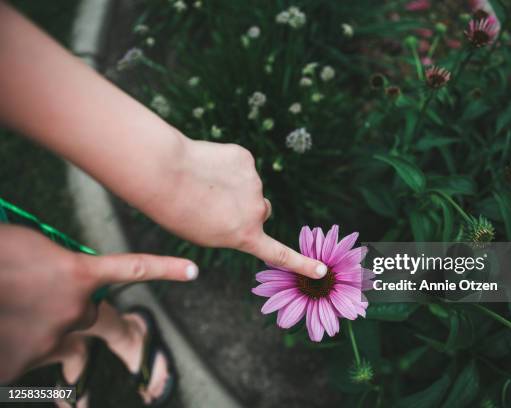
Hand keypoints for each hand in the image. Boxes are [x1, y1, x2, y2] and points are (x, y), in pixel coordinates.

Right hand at [0, 225, 196, 381]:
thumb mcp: (32, 245)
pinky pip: (25, 360)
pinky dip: (13, 349)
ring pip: (57, 341)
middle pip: (90, 316)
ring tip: (14, 313)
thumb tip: (64, 277)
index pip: (133, 268)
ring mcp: (50, 341)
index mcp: (79, 274)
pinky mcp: (20, 365)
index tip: (193, 271)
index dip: (165, 268)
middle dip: (81, 314)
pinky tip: (4, 332)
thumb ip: (60, 264)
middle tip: (70, 313)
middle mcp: (75, 310)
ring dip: (39, 330)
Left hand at [140, 138, 327, 279]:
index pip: (280, 253)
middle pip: (261, 210)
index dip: (302, 263)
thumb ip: (232, 229)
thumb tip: (246, 213)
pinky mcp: (245, 159)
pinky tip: (207, 165)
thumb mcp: (205, 235)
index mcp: (245, 236)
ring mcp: (254, 182)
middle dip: (246, 208)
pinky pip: (240, 164)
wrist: (165, 173)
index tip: (321, 269)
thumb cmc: (177, 211)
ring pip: (248, 185)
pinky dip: (227, 165)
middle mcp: (256, 211)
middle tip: (217, 204)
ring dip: (233, 184)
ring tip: (203, 183)